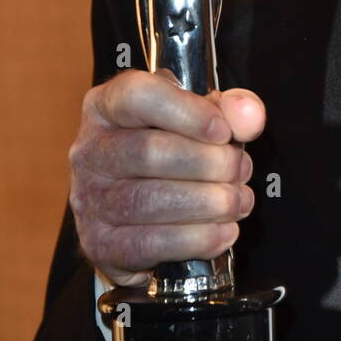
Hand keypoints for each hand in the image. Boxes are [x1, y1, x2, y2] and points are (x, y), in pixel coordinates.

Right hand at [69, 69, 265, 286]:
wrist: (135, 216)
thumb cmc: (168, 154)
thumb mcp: (198, 118)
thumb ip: (229, 109)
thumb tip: (250, 116)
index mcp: (107, 106)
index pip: (138, 95)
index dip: (188, 112)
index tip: (223, 131)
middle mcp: (90, 150)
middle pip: (150, 151)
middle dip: (210, 163)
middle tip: (240, 170)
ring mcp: (90, 199)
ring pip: (151, 200)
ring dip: (209, 203)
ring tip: (237, 201)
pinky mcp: (100, 245)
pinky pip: (151, 243)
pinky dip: (197, 239)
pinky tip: (223, 232)